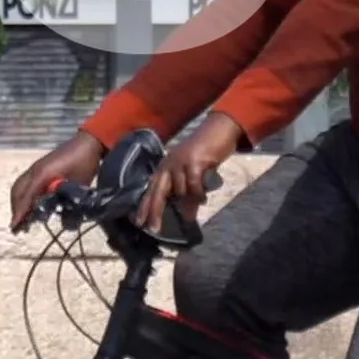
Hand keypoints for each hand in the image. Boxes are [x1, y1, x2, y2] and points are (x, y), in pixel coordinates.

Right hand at [8, 133, 104, 230]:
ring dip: (18, 202)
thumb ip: (72, 204)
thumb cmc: (84, 162)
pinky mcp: (39, 168)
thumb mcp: (80, 185)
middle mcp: (35, 170)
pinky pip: (25, 182)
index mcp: (43, 174)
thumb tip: (66, 227)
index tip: (15, 226)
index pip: (27, 196)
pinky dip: (23, 195)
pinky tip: (29, 205)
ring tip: (21, 219)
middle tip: (17, 227)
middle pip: (18, 191)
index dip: (20, 212)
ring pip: (19, 187)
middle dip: (16, 209)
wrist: (87, 142)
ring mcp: (35, 167)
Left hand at [145, 115, 244, 234]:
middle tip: (153, 229)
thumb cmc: (206, 152)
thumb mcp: (193, 173)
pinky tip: (203, 199)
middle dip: (154, 211)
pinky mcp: (193, 161)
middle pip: (158, 192)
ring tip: (195, 210)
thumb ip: (187, 192)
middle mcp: (168, 164)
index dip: (145, 206)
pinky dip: (198, 194)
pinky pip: (193, 185)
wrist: (219, 129)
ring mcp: (180, 162)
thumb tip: (187, 216)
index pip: (151, 189)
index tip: (139, 223)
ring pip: (180, 191)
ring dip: (188, 203)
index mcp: (165, 167)